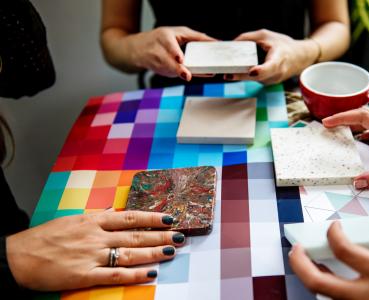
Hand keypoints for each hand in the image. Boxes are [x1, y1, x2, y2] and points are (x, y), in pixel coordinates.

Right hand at [6, 211, 184, 290]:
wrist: (19, 257)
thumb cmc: (46, 237)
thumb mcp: (73, 219)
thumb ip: (98, 217)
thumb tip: (116, 212)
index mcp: (93, 220)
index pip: (129, 217)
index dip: (151, 217)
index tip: (168, 218)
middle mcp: (96, 236)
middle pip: (135, 234)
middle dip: (160, 235)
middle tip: (179, 235)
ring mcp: (92, 256)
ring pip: (130, 253)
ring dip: (154, 252)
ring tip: (172, 251)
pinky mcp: (86, 275)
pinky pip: (116, 275)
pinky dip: (135, 274)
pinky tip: (151, 272)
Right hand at [126, 26, 214, 80]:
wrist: (139, 48)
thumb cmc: (162, 38)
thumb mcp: (178, 32)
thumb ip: (196, 37)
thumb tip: (214, 42)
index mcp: (163, 37)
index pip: (169, 45)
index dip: (175, 52)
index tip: (181, 59)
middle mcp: (158, 50)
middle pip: (168, 62)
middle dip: (177, 69)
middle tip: (187, 76)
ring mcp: (156, 62)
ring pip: (168, 70)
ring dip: (178, 74)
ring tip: (187, 76)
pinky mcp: (158, 71)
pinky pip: (169, 74)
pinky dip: (177, 74)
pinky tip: (184, 74)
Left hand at [226, 29, 318, 84]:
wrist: (299, 58)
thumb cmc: (283, 45)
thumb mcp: (266, 35)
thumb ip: (247, 38)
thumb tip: (231, 44)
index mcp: (279, 58)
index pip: (271, 66)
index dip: (261, 70)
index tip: (252, 72)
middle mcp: (277, 73)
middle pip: (257, 77)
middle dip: (241, 76)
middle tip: (227, 75)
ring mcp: (272, 80)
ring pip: (253, 79)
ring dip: (241, 75)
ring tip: (229, 72)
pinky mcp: (267, 83)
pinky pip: (253, 79)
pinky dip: (245, 75)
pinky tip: (239, 70)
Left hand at [289, 221, 368, 299]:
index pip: (344, 249)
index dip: (332, 234)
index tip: (333, 229)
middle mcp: (368, 296)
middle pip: (318, 282)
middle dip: (299, 263)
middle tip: (296, 249)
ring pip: (323, 296)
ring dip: (312, 278)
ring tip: (308, 264)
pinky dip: (328, 291)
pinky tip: (328, 281)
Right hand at [323, 108, 368, 187]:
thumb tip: (358, 182)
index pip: (362, 117)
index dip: (342, 117)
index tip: (329, 122)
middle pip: (363, 116)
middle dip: (344, 118)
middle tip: (330, 125)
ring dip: (354, 124)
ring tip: (341, 131)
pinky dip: (365, 133)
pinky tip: (362, 140)